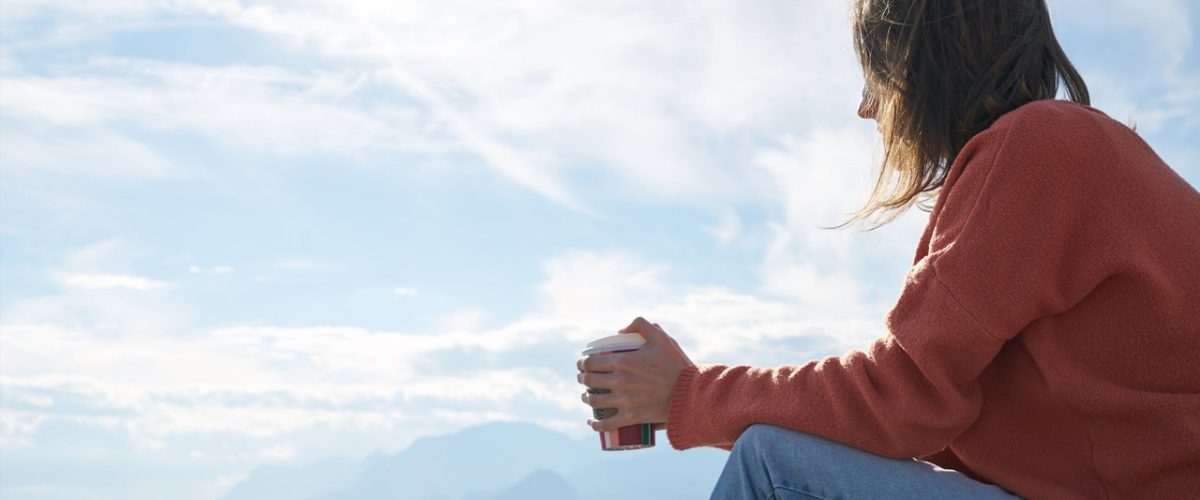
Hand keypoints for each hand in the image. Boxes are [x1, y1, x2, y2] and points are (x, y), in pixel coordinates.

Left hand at [576, 317, 694, 432]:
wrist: (691, 393)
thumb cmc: (676, 365)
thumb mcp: (661, 338)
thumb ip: (641, 325)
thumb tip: (620, 331)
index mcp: (624, 362)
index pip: (591, 362)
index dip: (582, 363)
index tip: (583, 364)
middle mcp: (620, 382)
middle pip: (589, 381)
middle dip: (582, 379)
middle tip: (584, 379)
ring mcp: (625, 401)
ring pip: (594, 402)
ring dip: (586, 399)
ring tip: (587, 397)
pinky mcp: (632, 418)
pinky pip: (607, 424)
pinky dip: (595, 425)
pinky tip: (591, 423)